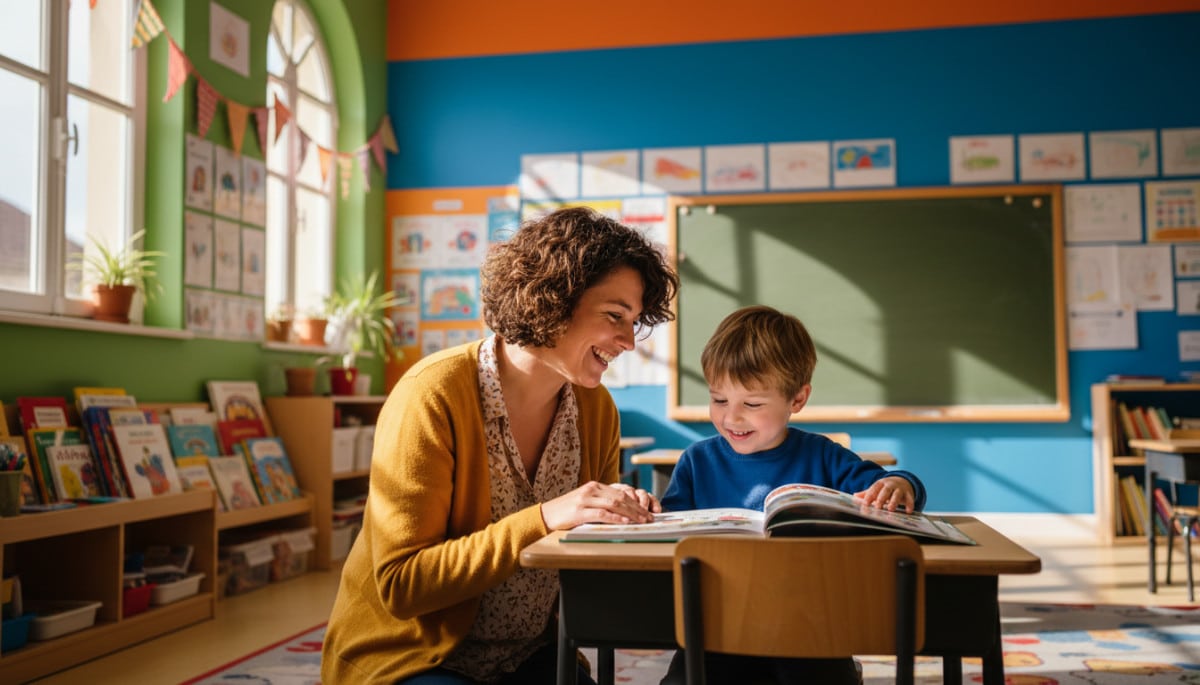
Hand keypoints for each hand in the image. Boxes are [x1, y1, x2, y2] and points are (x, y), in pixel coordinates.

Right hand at [541, 481, 656, 530]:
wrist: (546, 516)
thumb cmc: (567, 512)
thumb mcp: (586, 502)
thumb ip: (602, 502)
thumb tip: (624, 511)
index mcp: (595, 486)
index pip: (621, 492)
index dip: (636, 502)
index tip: (647, 511)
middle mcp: (591, 490)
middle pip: (621, 497)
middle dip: (638, 508)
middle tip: (649, 518)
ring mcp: (585, 500)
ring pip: (614, 504)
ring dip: (631, 513)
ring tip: (642, 521)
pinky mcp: (579, 512)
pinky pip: (601, 514)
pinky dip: (615, 518)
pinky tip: (625, 523)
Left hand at [853, 476, 915, 512]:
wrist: (902, 481)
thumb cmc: (885, 488)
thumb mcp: (877, 489)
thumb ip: (867, 493)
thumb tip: (854, 496)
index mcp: (880, 483)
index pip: (874, 488)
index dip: (869, 496)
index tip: (865, 504)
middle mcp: (890, 485)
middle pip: (886, 490)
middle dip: (881, 498)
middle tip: (878, 507)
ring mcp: (900, 489)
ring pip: (897, 494)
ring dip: (894, 501)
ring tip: (891, 509)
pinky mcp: (908, 494)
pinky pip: (909, 499)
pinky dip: (909, 505)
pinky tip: (908, 511)